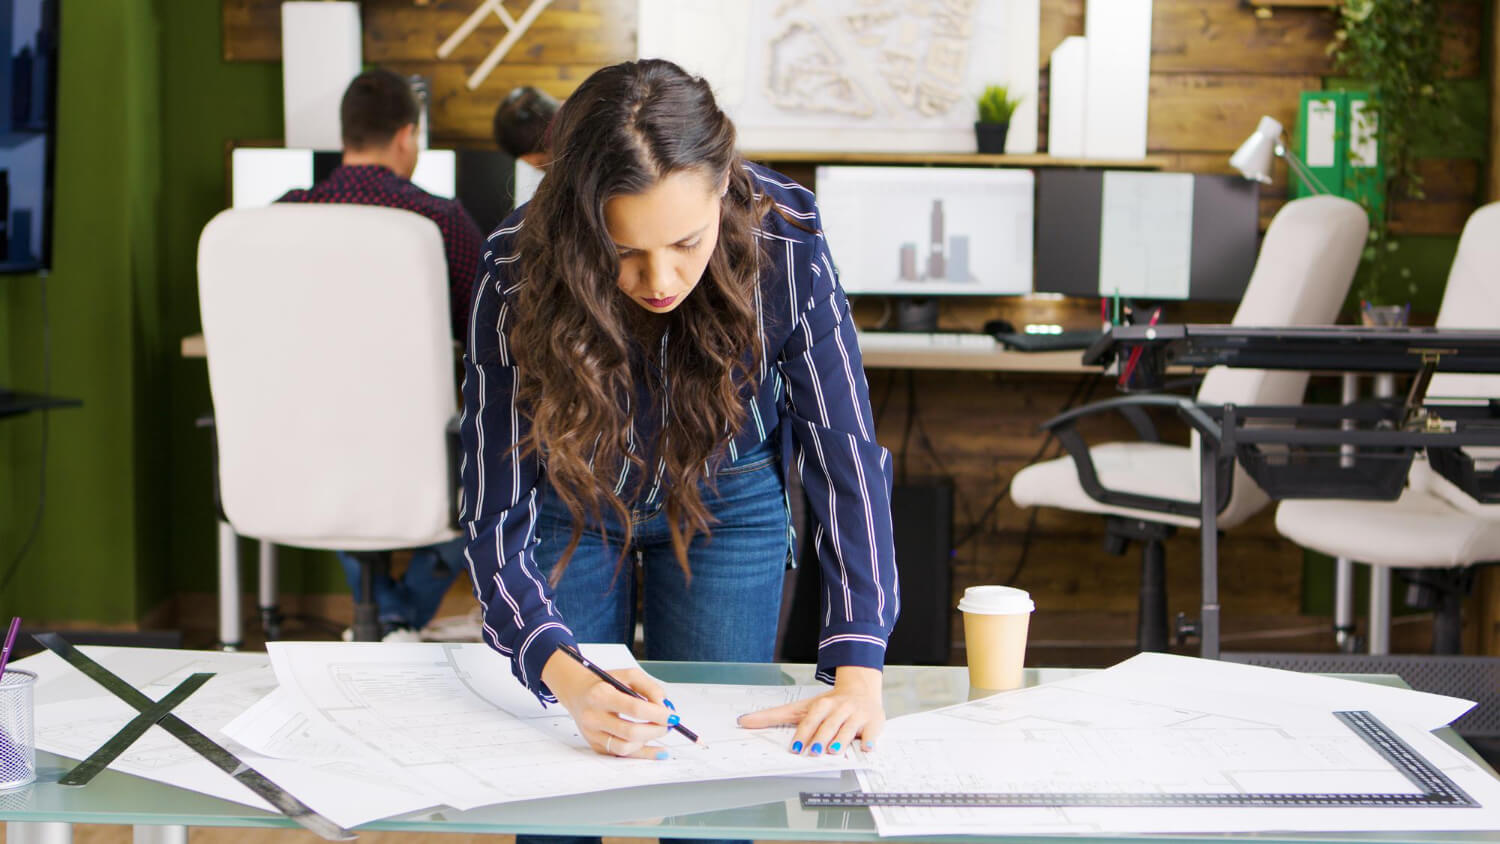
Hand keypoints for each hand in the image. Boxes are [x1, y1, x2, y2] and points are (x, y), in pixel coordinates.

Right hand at [541, 648, 675, 759]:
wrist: (578, 692)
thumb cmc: (605, 683)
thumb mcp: (628, 675)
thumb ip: (650, 688)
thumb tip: (665, 706)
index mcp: (600, 695)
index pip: (634, 709)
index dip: (657, 714)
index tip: (672, 716)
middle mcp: (593, 717)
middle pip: (630, 732)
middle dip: (656, 730)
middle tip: (669, 725)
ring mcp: (592, 734)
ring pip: (625, 748)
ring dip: (649, 742)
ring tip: (659, 731)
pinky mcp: (595, 745)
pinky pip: (621, 754)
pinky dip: (642, 753)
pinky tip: (657, 750)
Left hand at [736, 665, 883, 755]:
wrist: (861, 689)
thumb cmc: (829, 705)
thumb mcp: (802, 708)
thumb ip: (774, 716)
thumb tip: (743, 721)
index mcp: (822, 704)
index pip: (810, 719)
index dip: (802, 733)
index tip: (795, 748)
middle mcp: (840, 708)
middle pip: (828, 724)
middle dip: (820, 738)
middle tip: (812, 752)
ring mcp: (857, 715)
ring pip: (849, 728)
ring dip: (841, 740)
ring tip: (833, 751)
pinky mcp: (874, 722)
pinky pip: (872, 732)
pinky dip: (870, 740)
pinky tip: (867, 748)